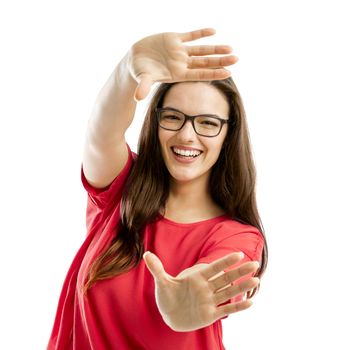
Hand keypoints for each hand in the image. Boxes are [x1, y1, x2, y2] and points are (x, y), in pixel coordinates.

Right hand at [127, 28, 238, 100]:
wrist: (134, 60)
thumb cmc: (140, 72)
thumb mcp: (142, 78)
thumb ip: (143, 86)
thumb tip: (137, 97)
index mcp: (178, 74)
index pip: (199, 74)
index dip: (213, 73)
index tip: (228, 73)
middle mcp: (182, 63)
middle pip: (205, 62)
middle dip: (220, 61)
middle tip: (236, 59)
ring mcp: (179, 51)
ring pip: (201, 49)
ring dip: (215, 49)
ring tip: (230, 49)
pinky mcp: (174, 39)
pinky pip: (190, 35)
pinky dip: (201, 33)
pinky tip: (213, 31)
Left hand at [143, 251, 259, 331]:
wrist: (169, 314)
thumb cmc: (167, 296)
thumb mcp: (162, 283)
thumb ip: (157, 269)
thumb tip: (146, 254)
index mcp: (197, 278)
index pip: (213, 268)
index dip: (225, 261)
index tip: (238, 254)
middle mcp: (206, 288)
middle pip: (226, 278)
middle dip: (239, 271)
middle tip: (255, 263)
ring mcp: (210, 301)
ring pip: (229, 291)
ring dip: (242, 286)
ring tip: (256, 279)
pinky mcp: (210, 314)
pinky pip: (226, 309)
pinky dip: (237, 306)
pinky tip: (250, 302)